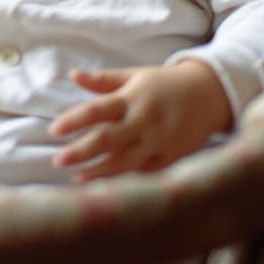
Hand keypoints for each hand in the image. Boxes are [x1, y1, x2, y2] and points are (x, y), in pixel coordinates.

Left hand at [49, 61, 231, 179]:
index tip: (54, 130)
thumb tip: (73, 75)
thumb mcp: (134, 76)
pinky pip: (145, 173)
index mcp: (132, 98)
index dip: (74, 120)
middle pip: (108, 139)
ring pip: (125, 162)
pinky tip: (108, 188)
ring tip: (77, 179)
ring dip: (100, 172)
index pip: (97, 110)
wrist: (209, 95)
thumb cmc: (164, 84)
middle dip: (81, 151)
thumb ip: (103, 80)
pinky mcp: (171, 158)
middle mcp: (143, 121)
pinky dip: (126, 181)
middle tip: (57, 160)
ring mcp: (158, 142)